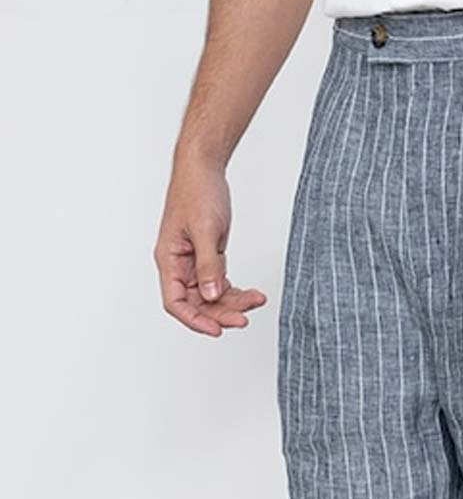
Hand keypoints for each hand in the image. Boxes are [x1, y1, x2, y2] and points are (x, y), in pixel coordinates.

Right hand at [154, 158, 266, 336]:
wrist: (204, 168)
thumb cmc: (198, 192)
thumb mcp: (205, 230)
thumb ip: (209, 265)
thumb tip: (211, 295)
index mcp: (169, 260)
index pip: (175, 302)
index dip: (194, 320)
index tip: (216, 330)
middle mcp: (179, 266)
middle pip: (197, 304)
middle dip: (221, 313)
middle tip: (244, 319)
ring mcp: (194, 264)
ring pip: (212, 296)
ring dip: (234, 303)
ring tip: (256, 301)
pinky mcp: (209, 258)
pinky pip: (221, 284)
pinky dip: (237, 291)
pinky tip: (253, 294)